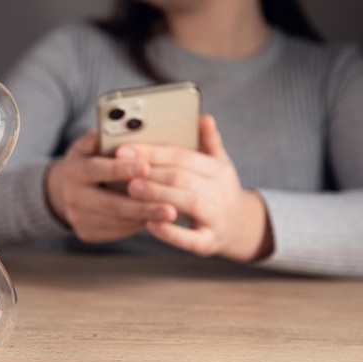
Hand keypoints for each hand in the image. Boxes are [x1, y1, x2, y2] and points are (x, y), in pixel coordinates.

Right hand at [45, 130, 175, 242]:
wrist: (67, 190)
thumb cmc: (89, 161)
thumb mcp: (89, 145)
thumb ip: (100, 137)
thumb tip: (113, 129)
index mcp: (73, 171)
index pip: (97, 169)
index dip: (122, 169)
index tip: (147, 167)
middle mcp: (73, 197)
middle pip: (111, 203)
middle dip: (142, 206)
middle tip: (170, 207)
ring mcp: (79, 218)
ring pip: (118, 220)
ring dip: (145, 217)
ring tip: (170, 213)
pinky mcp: (88, 233)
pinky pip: (119, 231)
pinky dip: (139, 225)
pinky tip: (157, 220)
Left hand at [116, 115, 272, 260]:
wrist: (239, 227)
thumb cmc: (218, 191)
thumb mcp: (218, 165)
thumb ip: (208, 142)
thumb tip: (203, 117)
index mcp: (219, 170)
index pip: (183, 156)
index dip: (153, 151)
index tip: (125, 149)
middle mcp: (222, 192)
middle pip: (183, 178)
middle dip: (152, 173)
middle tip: (124, 170)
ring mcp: (218, 219)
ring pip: (188, 203)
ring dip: (158, 196)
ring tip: (132, 190)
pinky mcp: (210, 243)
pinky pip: (191, 239)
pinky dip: (170, 233)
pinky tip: (149, 225)